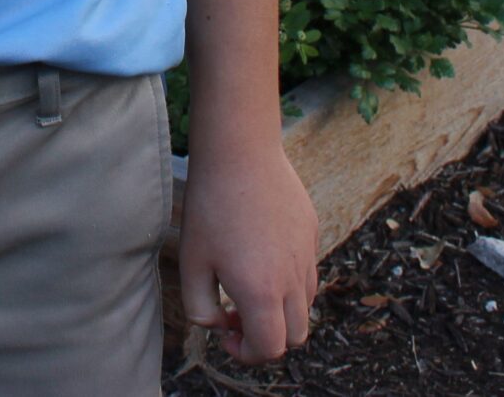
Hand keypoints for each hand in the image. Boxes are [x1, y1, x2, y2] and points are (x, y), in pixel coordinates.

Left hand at [178, 143, 318, 361]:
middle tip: (236, 313)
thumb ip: (200, 308)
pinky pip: (307, 270)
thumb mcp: (191, 262)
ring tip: (248, 282)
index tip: (226, 332)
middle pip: (295, 335)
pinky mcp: (312, 232)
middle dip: (267, 336)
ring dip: (281, 308)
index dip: (247, 352)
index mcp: (262, 292)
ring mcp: (307, 255)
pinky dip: (290, 279)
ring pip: (305, 304)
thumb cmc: (210, 206)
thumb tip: (220, 323)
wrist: (239, 153)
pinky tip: (260, 251)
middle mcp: (293, 279)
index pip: (270, 348)